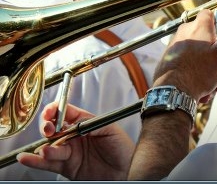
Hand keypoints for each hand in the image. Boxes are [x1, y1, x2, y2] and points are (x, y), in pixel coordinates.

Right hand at [17, 102, 134, 180]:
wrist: (125, 170)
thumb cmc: (122, 147)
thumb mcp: (109, 129)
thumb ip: (90, 124)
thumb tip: (75, 123)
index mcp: (84, 122)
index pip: (66, 111)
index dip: (56, 109)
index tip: (51, 112)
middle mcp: (74, 135)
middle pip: (54, 127)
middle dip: (48, 126)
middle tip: (50, 130)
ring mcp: (69, 150)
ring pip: (50, 145)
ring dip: (45, 146)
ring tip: (46, 150)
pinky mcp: (66, 166)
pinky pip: (48, 163)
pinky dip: (36, 161)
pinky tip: (27, 157)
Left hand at [153, 9, 216, 100]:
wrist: (173, 91)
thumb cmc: (198, 72)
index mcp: (198, 27)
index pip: (210, 14)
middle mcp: (184, 32)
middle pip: (206, 40)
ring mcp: (175, 45)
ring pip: (197, 55)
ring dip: (207, 71)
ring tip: (213, 87)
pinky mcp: (169, 59)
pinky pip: (187, 64)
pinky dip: (195, 75)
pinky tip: (201, 90)